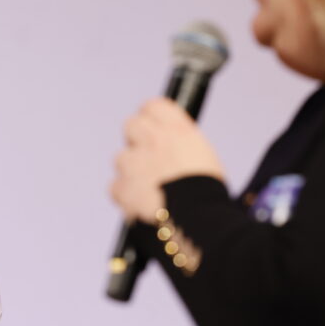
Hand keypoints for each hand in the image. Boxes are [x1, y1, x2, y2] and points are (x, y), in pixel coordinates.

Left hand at [110, 97, 224, 221]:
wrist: (199, 219)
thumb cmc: (208, 194)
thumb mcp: (203, 157)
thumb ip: (180, 146)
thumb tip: (169, 147)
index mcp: (177, 130)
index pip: (153, 106)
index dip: (152, 119)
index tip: (153, 129)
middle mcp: (153, 139)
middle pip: (131, 125)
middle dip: (136, 140)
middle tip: (148, 159)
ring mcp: (135, 162)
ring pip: (121, 159)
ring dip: (132, 172)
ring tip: (151, 190)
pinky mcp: (123, 187)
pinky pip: (116, 187)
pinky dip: (126, 197)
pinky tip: (142, 205)